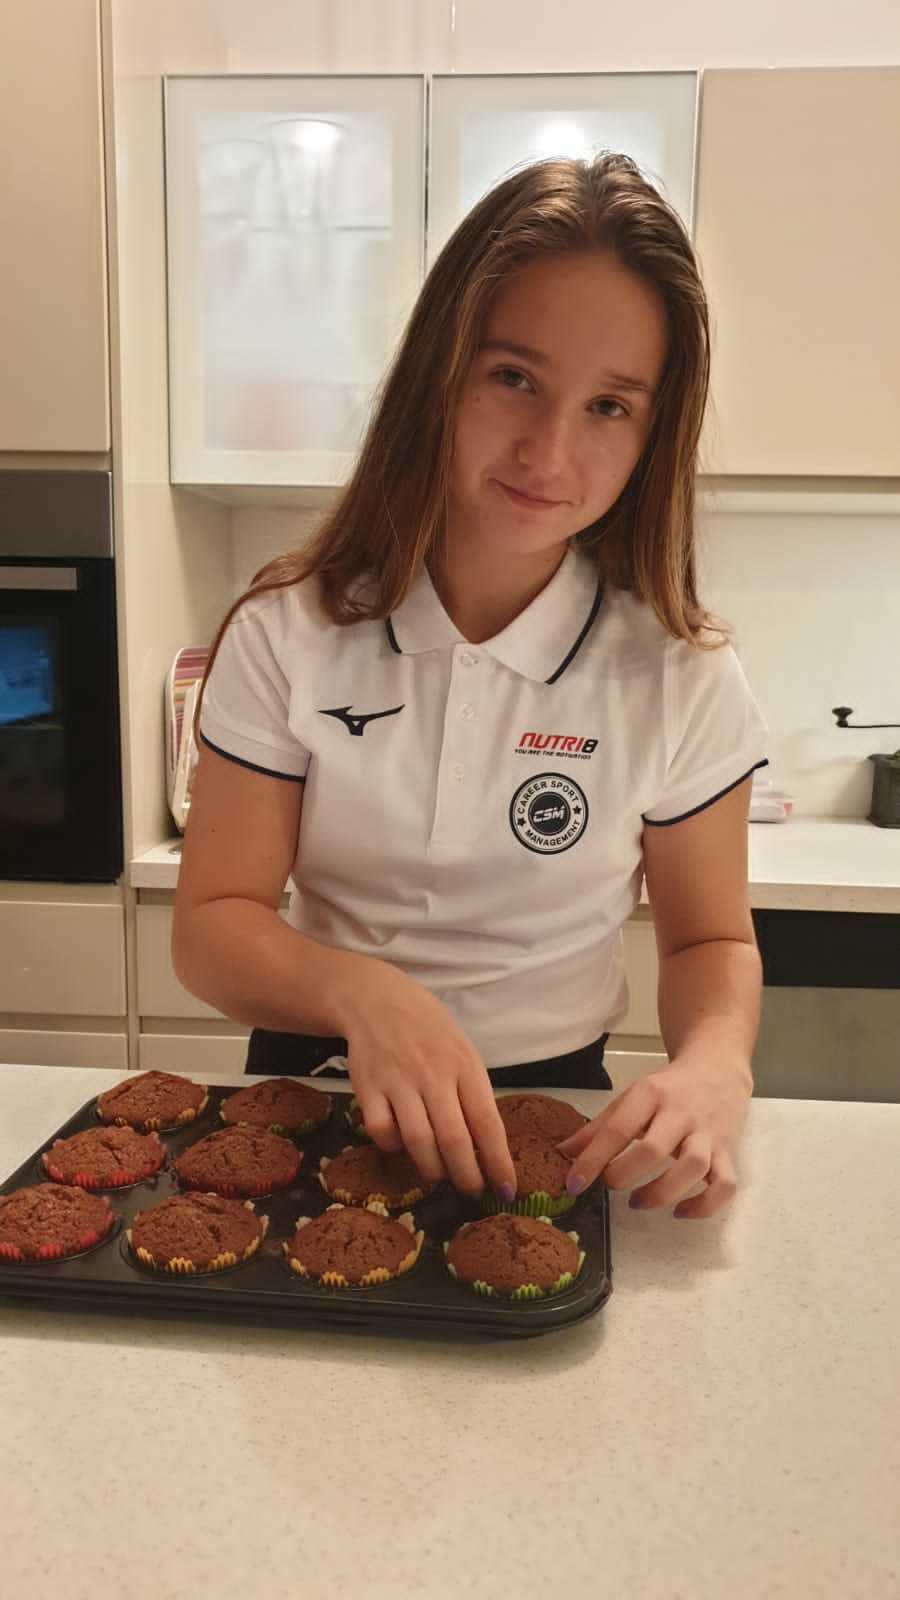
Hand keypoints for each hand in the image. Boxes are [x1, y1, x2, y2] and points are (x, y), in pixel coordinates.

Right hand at [336, 959, 516, 1199]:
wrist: (378, 1001)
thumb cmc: (429, 1031)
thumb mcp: (462, 1052)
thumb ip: (473, 1093)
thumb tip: (489, 1146)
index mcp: (465, 1066)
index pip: (488, 1123)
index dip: (499, 1162)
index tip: (507, 1189)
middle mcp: (434, 1075)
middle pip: (454, 1140)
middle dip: (467, 1177)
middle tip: (472, 1192)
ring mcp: (398, 1081)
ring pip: (418, 1142)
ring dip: (432, 1169)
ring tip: (440, 1175)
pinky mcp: (367, 1087)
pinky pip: (381, 1132)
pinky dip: (392, 1147)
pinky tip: (400, 1144)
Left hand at [555, 1051, 752, 1218]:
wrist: (718, 1070)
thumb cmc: (667, 1089)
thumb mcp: (630, 1099)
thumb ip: (598, 1128)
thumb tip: (562, 1154)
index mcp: (650, 1095)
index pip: (618, 1129)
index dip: (592, 1160)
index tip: (573, 1184)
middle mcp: (681, 1113)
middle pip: (654, 1149)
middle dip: (625, 1174)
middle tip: (610, 1185)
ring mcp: (708, 1134)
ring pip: (694, 1167)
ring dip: (663, 1192)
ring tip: (638, 1202)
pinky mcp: (728, 1152)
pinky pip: (726, 1184)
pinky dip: (705, 1205)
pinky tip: (681, 1212)